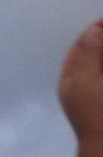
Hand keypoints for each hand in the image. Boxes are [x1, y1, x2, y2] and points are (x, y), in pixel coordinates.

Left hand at [58, 20, 102, 142]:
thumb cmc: (94, 112)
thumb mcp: (87, 82)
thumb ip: (89, 56)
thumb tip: (93, 30)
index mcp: (70, 80)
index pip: (79, 48)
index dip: (92, 33)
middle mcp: (82, 82)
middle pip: (92, 53)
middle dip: (101, 41)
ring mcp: (95, 88)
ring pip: (99, 63)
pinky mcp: (100, 93)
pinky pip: (100, 72)